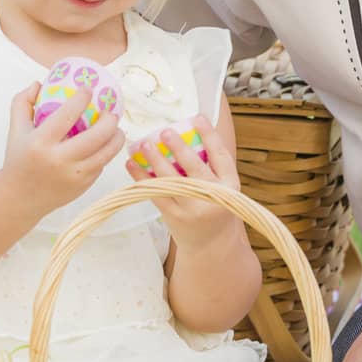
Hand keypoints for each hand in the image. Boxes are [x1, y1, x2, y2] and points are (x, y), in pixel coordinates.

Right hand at [2, 79, 124, 214]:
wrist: (18, 198)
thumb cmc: (18, 159)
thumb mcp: (15, 129)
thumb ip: (22, 102)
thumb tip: (39, 83)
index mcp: (40, 142)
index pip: (67, 114)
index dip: (82, 98)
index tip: (88, 89)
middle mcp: (58, 160)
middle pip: (96, 136)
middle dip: (109, 119)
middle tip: (110, 111)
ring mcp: (73, 175)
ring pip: (106, 153)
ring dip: (117, 137)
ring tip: (116, 128)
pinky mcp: (82, 186)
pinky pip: (101, 165)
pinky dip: (106, 153)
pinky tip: (105, 145)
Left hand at [125, 115, 244, 250]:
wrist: (211, 244)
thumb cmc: (214, 205)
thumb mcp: (222, 186)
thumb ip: (210, 163)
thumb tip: (187, 127)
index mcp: (229, 185)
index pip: (221, 155)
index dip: (209, 135)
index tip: (197, 117)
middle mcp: (213, 197)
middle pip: (194, 167)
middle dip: (179, 148)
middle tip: (164, 131)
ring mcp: (193, 209)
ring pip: (172, 180)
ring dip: (155, 160)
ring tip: (144, 144)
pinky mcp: (174, 217)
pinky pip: (156, 193)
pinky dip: (142, 177)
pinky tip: (132, 164)